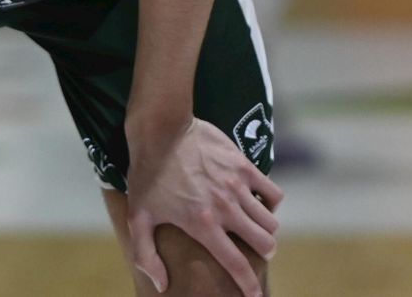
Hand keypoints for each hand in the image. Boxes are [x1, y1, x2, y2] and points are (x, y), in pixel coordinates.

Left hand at [125, 118, 282, 295]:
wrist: (161, 129)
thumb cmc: (147, 174)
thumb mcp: (138, 217)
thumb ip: (146, 255)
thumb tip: (161, 284)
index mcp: (203, 225)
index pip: (237, 264)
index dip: (249, 286)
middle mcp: (226, 208)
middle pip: (264, 243)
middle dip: (263, 253)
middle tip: (255, 251)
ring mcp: (238, 186)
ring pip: (270, 221)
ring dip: (266, 229)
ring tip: (256, 227)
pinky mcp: (244, 166)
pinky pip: (273, 192)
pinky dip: (271, 202)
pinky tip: (258, 201)